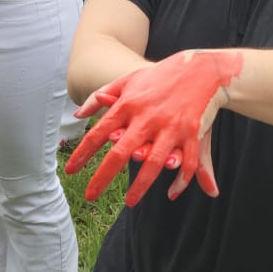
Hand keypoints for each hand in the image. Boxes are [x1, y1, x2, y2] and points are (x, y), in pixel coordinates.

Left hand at [65, 49, 242, 206]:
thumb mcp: (128, 80)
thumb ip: (101, 97)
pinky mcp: (192, 132)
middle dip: (103, 177)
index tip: (70, 170)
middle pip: (121, 152)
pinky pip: (187, 162)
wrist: (202, 68)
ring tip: (130, 202)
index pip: (98, 132)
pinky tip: (172, 193)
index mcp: (128, 104)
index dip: (83, 154)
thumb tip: (77, 114)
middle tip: (90, 196)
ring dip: (140, 185)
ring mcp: (171, 126)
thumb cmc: (160, 76)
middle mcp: (147, 117)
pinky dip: (181, 180)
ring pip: (153, 162)